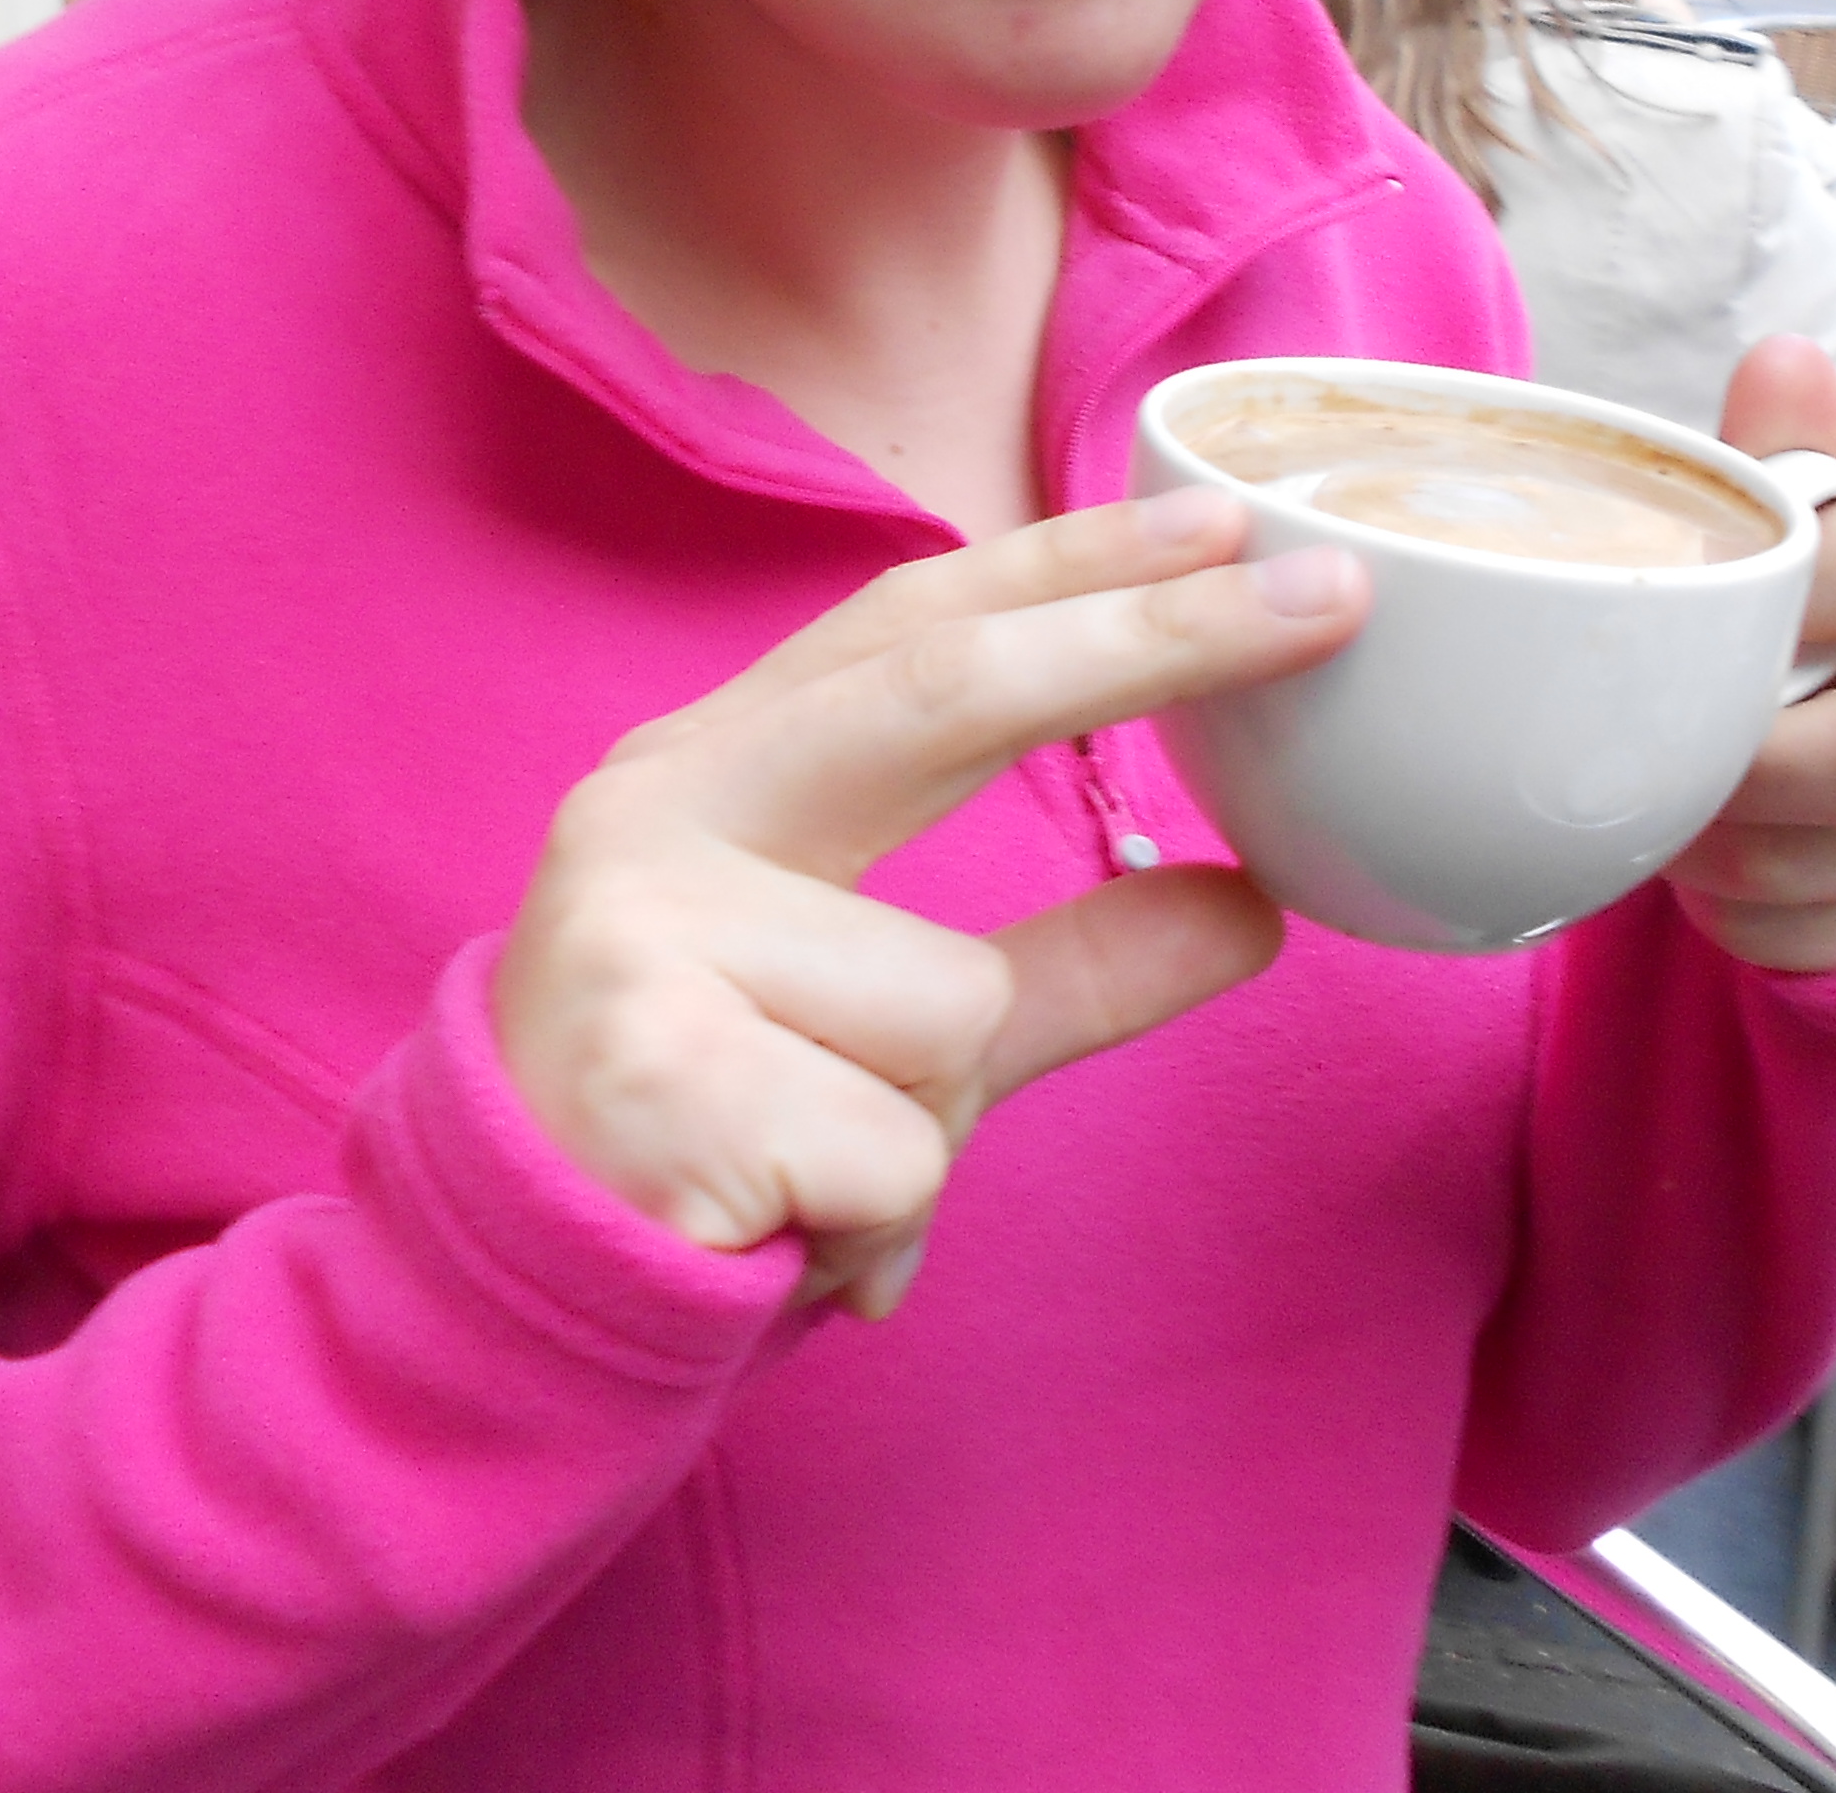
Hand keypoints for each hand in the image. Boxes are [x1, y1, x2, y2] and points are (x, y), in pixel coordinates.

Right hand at [495, 494, 1348, 1313]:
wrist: (513, 1314)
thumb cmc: (704, 1145)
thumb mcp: (905, 1041)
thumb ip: (1064, 965)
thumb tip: (1250, 905)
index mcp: (707, 774)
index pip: (907, 628)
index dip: (1067, 567)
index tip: (1220, 523)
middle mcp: (654, 813)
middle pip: (943, 695)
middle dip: (1144, 644)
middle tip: (1322, 600)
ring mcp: (640, 931)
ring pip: (951, 1006)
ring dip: (928, 1127)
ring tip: (814, 1176)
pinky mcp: (655, 1068)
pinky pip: (901, 1150)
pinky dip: (877, 1223)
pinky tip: (773, 1232)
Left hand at [1663, 337, 1835, 973]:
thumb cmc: (1821, 604)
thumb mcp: (1797, 524)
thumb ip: (1784, 455)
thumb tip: (1783, 356)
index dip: (1817, 588)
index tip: (1720, 616)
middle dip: (1748, 771)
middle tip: (1665, 754)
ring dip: (1726, 853)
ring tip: (1679, 808)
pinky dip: (1752, 919)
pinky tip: (1730, 872)